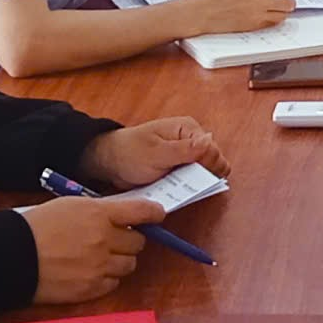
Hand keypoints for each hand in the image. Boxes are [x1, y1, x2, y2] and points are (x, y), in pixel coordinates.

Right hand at [21, 195, 160, 304]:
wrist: (13, 256)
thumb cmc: (37, 227)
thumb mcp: (70, 205)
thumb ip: (99, 210)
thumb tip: (121, 215)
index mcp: (99, 214)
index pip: (142, 211)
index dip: (154, 213)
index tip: (157, 215)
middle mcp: (104, 240)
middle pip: (138, 241)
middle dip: (131, 239)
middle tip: (117, 239)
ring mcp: (99, 266)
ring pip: (129, 264)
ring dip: (120, 260)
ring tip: (101, 257)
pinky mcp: (91, 288)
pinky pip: (114, 284)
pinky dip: (107, 278)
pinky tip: (92, 272)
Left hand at [81, 116, 229, 186]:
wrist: (110, 162)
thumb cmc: (129, 151)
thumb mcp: (156, 153)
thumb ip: (184, 149)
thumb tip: (209, 141)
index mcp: (188, 129)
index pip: (212, 150)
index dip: (208, 167)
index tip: (195, 179)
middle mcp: (191, 141)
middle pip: (211, 162)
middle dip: (201, 177)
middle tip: (184, 185)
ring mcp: (186, 157)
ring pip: (202, 175)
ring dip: (193, 185)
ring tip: (178, 189)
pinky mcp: (179, 170)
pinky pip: (190, 182)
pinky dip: (185, 189)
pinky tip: (175, 193)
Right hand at [182, 0, 293, 32]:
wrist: (201, 12)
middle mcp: (258, 1)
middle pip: (287, 2)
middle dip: (288, 2)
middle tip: (285, 2)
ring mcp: (256, 15)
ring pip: (282, 16)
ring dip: (282, 13)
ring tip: (276, 11)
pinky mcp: (251, 27)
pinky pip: (270, 25)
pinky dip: (272, 21)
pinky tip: (266, 17)